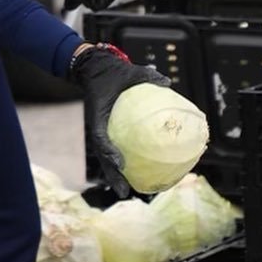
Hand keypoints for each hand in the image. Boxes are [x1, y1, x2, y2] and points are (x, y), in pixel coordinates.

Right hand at [70, 43, 169, 197]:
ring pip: (106, 156)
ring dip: (114, 174)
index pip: (99, 135)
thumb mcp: (128, 70)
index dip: (108, 150)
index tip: (120, 162)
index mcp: (97, 113)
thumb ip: (146, 75)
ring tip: (128, 191)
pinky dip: (121, 161)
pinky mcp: (105, 130)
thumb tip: (166, 81)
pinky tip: (135, 172)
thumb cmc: (112, 71)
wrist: (94, 70)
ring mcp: (99, 129)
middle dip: (111, 174)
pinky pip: (113, 147)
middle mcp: (96, 125)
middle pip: (102, 155)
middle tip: (124, 192)